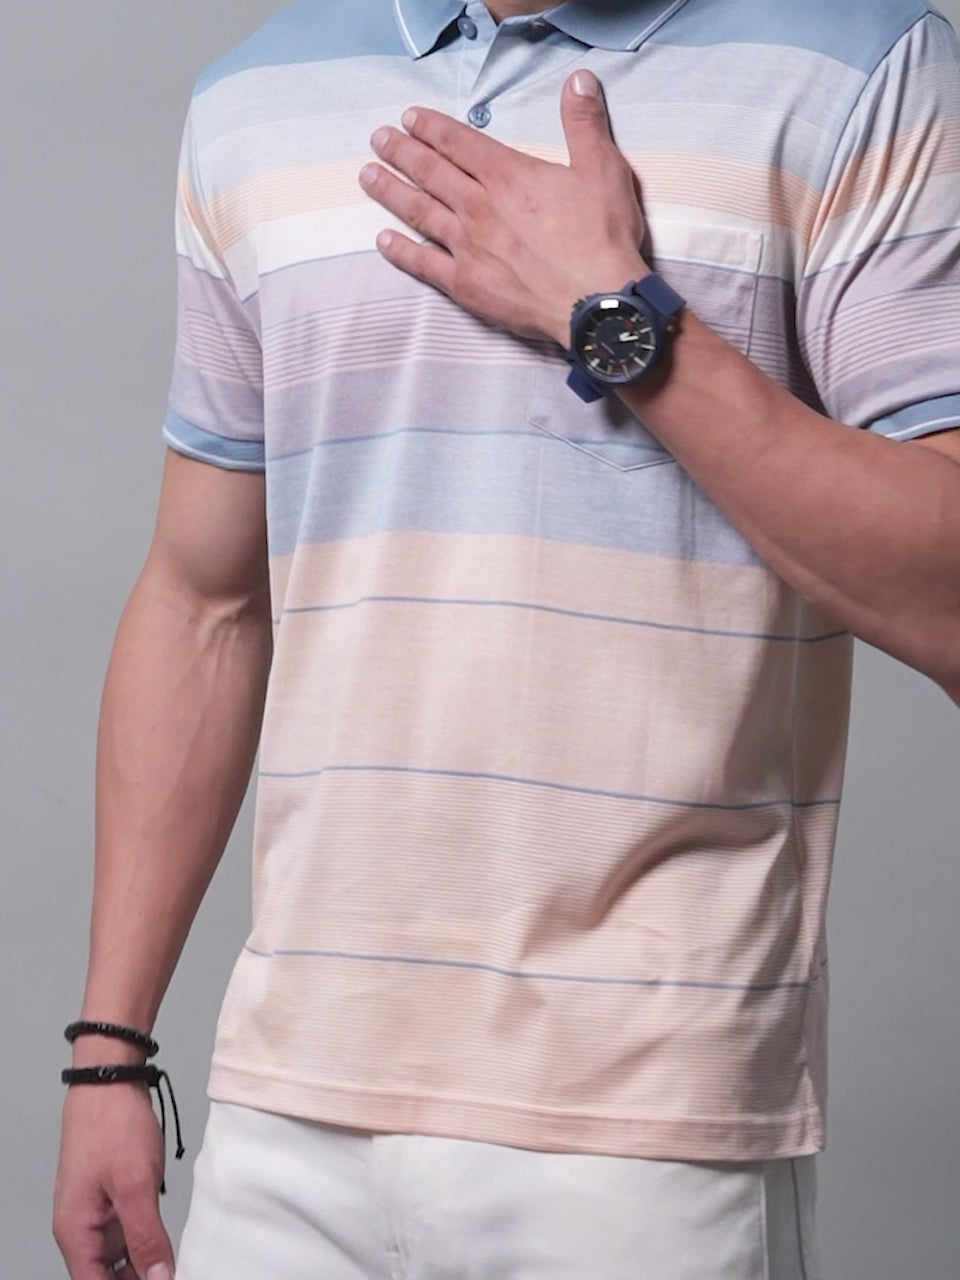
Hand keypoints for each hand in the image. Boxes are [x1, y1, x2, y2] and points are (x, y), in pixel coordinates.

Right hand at [54, 1085, 174, 1279]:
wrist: (110, 1082)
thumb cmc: (112, 1124)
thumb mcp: (135, 1185)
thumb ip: (145, 1237)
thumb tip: (158, 1279)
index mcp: (76, 1234)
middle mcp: (82, 1230)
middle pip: (108, 1278)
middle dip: (141, 1279)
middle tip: (173, 1273)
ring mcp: (96, 1214)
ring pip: (119, 1259)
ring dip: (144, 1264)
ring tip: (175, 1264)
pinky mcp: (111, 1198)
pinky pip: (127, 1234)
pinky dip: (146, 1242)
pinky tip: (168, 1245)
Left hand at [360, 70, 648, 347]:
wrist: (595, 304)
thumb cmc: (601, 239)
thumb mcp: (602, 170)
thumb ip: (583, 123)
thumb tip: (579, 81)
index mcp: (508, 176)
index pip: (459, 142)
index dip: (431, 127)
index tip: (409, 118)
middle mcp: (479, 208)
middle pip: (430, 172)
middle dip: (401, 151)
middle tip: (378, 139)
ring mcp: (468, 248)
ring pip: (419, 212)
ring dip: (391, 192)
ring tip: (368, 176)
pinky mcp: (466, 286)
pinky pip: (424, 264)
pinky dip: (400, 252)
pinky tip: (384, 241)